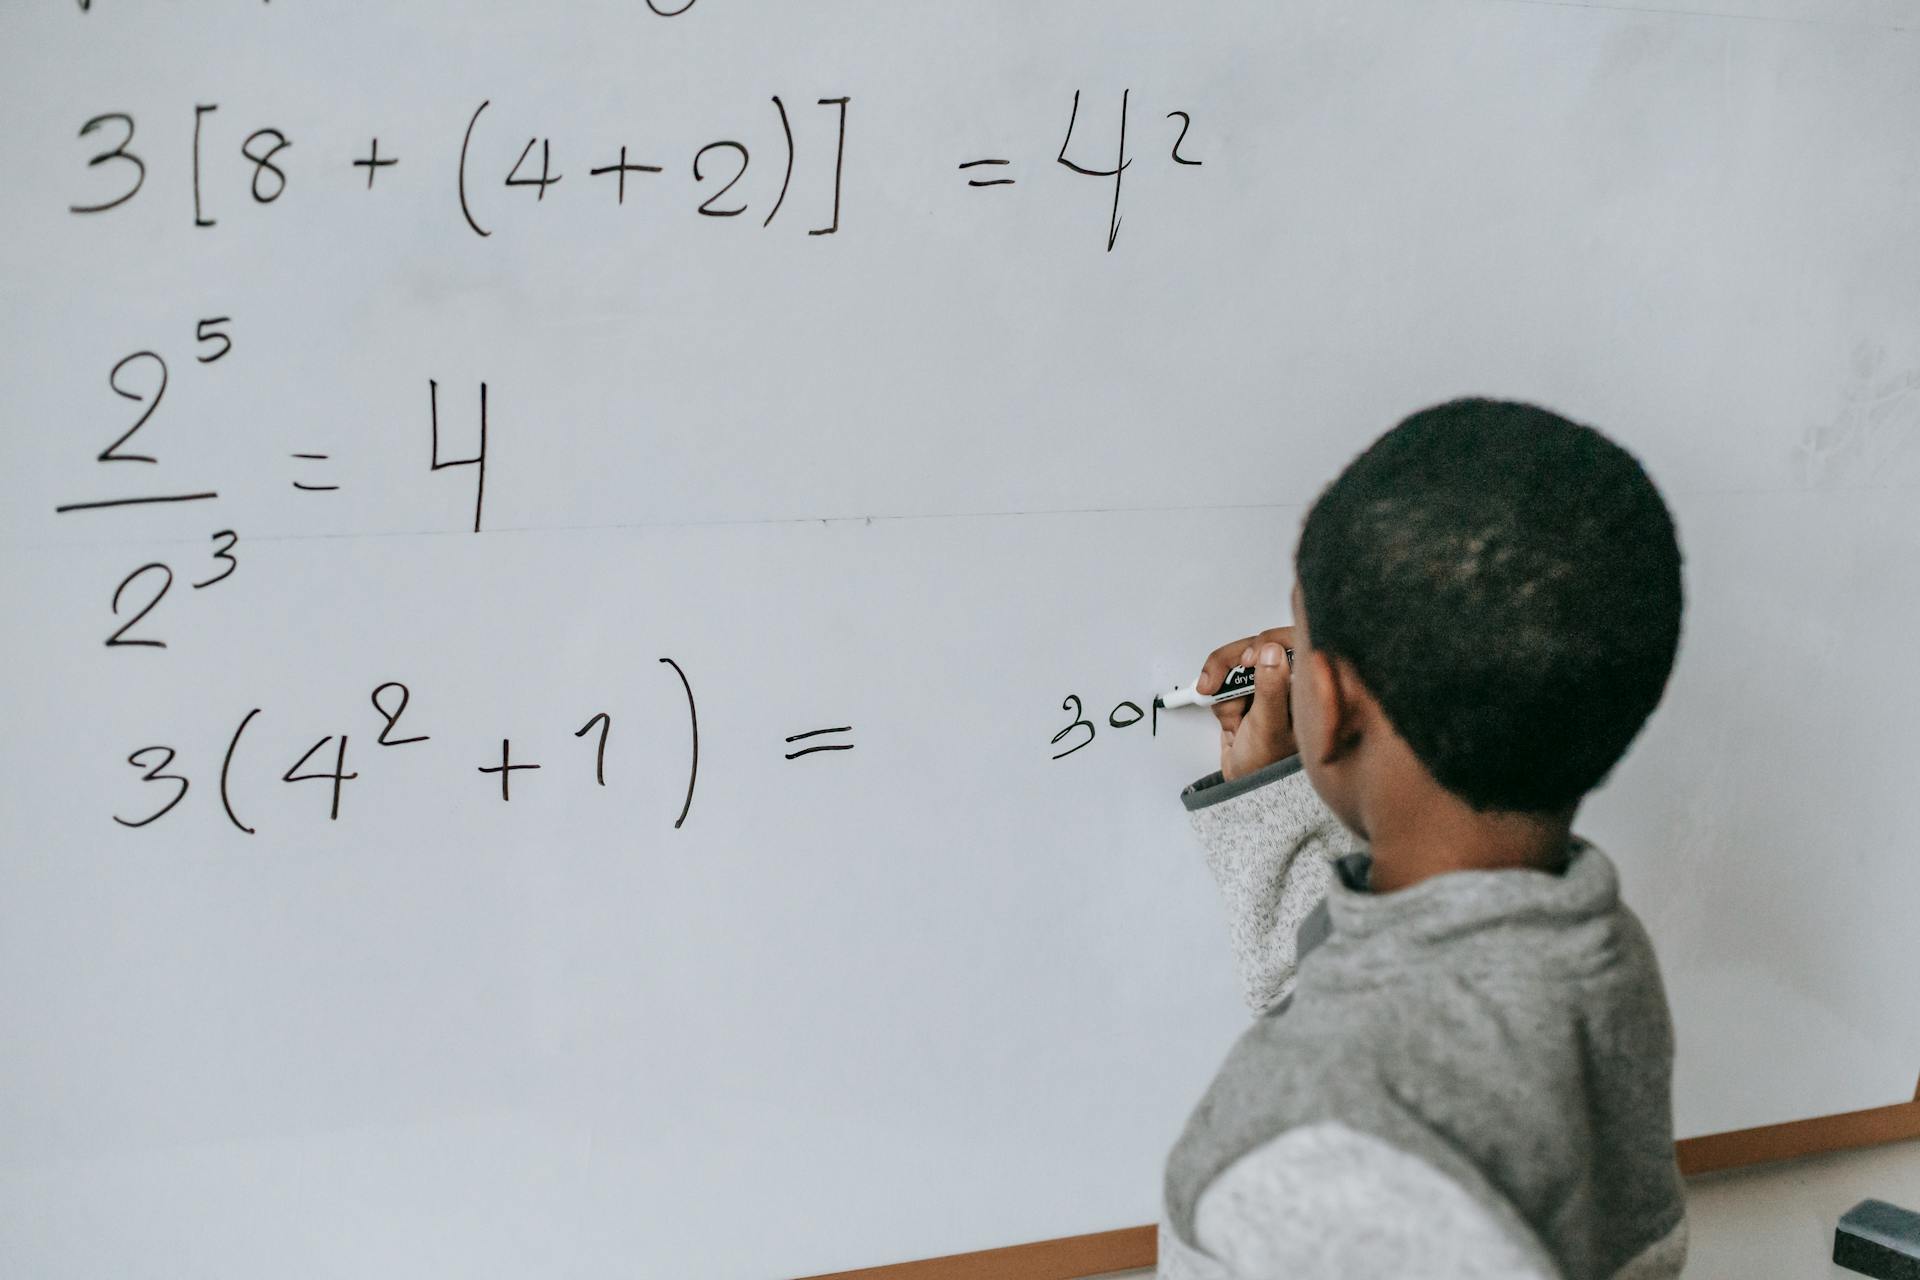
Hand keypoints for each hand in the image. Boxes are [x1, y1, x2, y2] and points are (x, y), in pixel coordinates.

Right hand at [1197, 627, 1297, 780]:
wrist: (1245, 791)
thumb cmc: (1269, 767)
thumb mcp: (1271, 729)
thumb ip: (1272, 690)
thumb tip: (1271, 652)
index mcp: (1311, 686)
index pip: (1294, 641)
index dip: (1268, 641)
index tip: (1250, 657)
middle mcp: (1291, 681)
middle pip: (1257, 646)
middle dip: (1231, 665)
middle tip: (1217, 681)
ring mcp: (1268, 687)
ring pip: (1236, 663)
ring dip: (1223, 687)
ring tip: (1232, 715)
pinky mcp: (1248, 694)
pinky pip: (1226, 681)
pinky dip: (1220, 699)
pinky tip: (1231, 719)